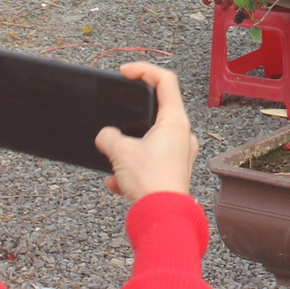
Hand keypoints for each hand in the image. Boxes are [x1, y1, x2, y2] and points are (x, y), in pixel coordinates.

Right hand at [96, 63, 198, 202]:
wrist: (162, 219)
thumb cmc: (150, 183)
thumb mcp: (120, 152)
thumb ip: (109, 137)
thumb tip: (106, 137)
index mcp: (175, 122)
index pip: (165, 81)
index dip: (144, 70)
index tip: (125, 72)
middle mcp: (183, 135)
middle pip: (157, 112)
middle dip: (132, 118)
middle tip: (116, 122)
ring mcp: (181, 155)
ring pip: (150, 141)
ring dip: (129, 149)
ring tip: (115, 163)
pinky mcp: (174, 174)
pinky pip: (150, 163)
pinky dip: (132, 169)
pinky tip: (118, 183)